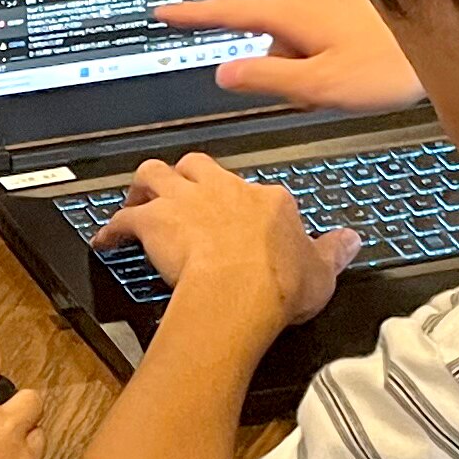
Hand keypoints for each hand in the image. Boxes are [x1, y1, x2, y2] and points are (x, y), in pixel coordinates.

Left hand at [100, 153, 357, 335]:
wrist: (239, 293)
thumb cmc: (277, 284)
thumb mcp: (322, 270)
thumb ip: (334, 251)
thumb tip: (352, 240)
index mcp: (267, 199)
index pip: (253, 189)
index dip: (241, 203)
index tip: (237, 219)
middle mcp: (224, 190)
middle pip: (199, 165)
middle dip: (188, 176)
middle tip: (180, 193)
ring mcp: (187, 201)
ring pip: (157, 173)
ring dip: (145, 184)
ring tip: (139, 197)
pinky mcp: (155, 220)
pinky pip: (125, 216)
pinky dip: (113, 227)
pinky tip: (107, 238)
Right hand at [164, 0, 421, 116]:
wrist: (452, 35)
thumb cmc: (390, 65)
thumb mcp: (319, 86)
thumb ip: (266, 79)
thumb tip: (226, 73)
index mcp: (291, 12)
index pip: (227, 13)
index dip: (192, 16)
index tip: (163, 12)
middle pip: (269, 39)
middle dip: (283, 70)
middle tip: (319, 97)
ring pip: (300, 39)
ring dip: (312, 65)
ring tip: (352, 85)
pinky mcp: (355, 0)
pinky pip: (324, 32)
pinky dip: (333, 54)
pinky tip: (363, 66)